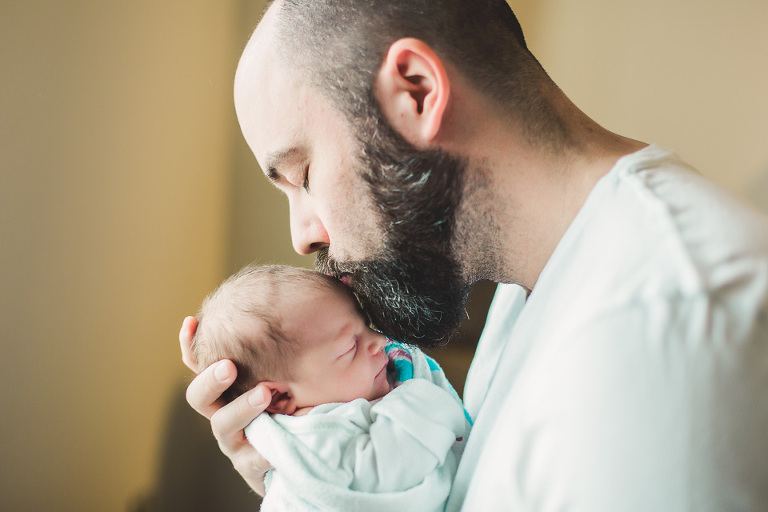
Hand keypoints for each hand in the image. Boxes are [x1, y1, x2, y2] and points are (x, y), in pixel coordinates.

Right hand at [179, 316, 272, 494]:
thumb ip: (275, 349)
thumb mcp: (283, 373)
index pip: (198, 364)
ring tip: (266, 394)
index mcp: (224, 389)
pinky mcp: (250, 465)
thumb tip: (277, 300)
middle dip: (210, 380)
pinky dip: (262, 453)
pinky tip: (274, 446)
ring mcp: (234, 440)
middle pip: (199, 397)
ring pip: (223, 424)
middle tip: (229, 366)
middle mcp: (221, 412)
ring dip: (242, 408)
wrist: (295, 454)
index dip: (189, 345)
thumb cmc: (288, 405)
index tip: (191, 322)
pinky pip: (252, 460)